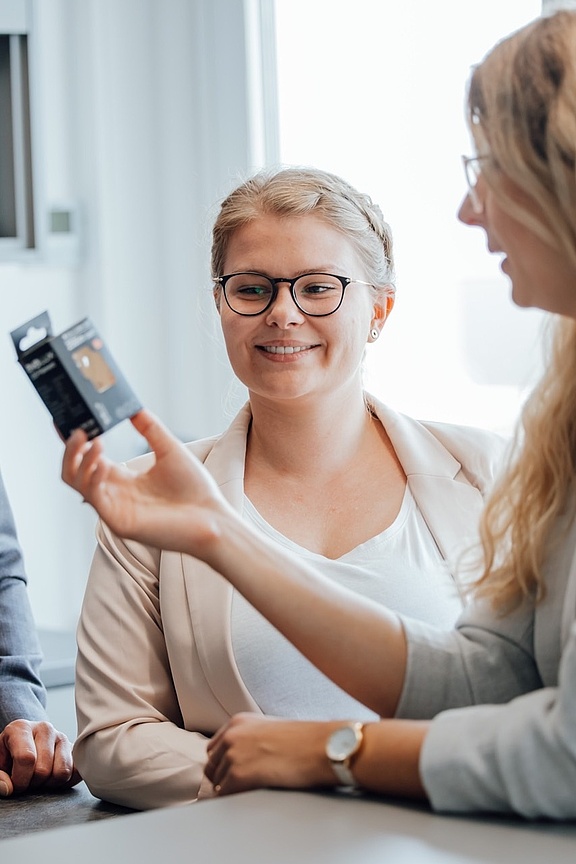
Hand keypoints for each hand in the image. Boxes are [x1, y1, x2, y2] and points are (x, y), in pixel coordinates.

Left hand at [0, 720, 80, 796]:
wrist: (22, 750)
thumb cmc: (7, 759)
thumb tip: (8, 788)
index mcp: (20, 728)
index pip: (26, 758)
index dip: (19, 780)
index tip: (14, 784)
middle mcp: (44, 728)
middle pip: (43, 770)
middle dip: (33, 783)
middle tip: (27, 780)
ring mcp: (62, 737)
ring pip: (62, 773)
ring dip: (49, 784)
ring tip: (39, 778)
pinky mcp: (74, 748)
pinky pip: (76, 772)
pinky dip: (64, 782)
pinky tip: (51, 777)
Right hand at [61, 410, 233, 556]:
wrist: (213, 518)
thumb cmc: (195, 489)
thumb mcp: (170, 450)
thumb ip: (150, 429)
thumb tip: (134, 406)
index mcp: (124, 479)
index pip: (89, 458)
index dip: (77, 441)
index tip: (71, 418)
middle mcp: (114, 494)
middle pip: (74, 471)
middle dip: (71, 449)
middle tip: (78, 428)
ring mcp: (114, 509)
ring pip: (77, 483)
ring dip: (80, 460)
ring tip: (94, 440)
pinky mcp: (119, 522)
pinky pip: (95, 498)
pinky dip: (93, 478)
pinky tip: (103, 463)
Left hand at [204, 713, 337, 795]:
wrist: (321, 746)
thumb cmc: (305, 740)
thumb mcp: (271, 730)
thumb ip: (251, 740)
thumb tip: (243, 762)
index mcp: (238, 722)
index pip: (214, 748)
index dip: (222, 764)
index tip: (229, 774)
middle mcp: (231, 736)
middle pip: (212, 767)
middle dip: (223, 779)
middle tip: (240, 789)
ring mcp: (233, 755)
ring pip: (217, 784)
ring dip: (230, 791)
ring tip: (250, 793)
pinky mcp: (239, 775)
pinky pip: (225, 796)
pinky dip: (235, 801)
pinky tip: (252, 798)